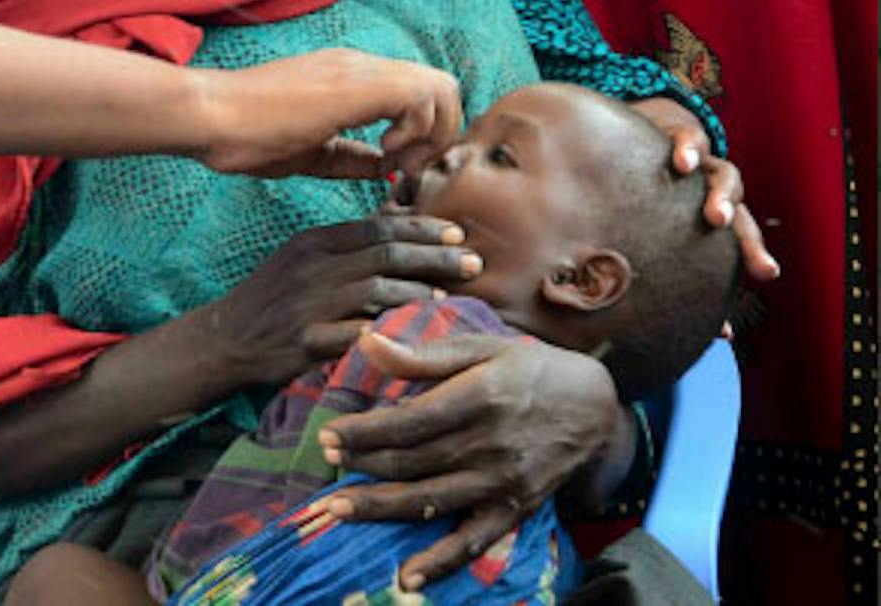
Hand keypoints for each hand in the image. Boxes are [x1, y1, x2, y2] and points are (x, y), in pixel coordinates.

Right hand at [195, 215, 481, 388]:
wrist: (225, 337)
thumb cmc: (272, 297)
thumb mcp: (301, 259)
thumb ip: (345, 246)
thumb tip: (398, 226)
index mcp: (314, 242)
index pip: (377, 227)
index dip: (422, 228)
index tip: (457, 232)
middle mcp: (313, 267)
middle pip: (386, 255)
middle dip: (437, 257)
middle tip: (473, 262)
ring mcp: (309, 304)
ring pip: (378, 291)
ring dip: (421, 294)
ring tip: (451, 298)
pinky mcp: (307, 341)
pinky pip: (359, 334)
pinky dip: (392, 332)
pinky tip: (416, 334)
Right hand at [204, 49, 462, 180]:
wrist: (210, 116)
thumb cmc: (246, 135)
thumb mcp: (311, 152)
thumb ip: (352, 158)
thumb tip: (388, 170)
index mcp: (350, 77)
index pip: (418, 92)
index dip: (423, 135)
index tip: (396, 168)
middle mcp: (361, 65)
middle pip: (443, 85)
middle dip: (440, 134)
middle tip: (407, 168)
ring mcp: (360, 70)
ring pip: (442, 86)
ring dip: (432, 133)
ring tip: (398, 162)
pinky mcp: (356, 84)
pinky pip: (421, 96)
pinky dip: (417, 131)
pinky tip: (385, 151)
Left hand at [312, 333, 620, 590]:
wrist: (595, 406)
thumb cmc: (529, 368)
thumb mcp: (481, 346)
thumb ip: (423, 353)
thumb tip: (368, 341)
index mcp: (479, 397)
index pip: (407, 421)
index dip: (363, 431)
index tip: (328, 434)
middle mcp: (489, 444)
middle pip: (412, 462)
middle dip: (362, 465)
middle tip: (325, 463)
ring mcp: (502, 482)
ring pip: (429, 501)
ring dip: (380, 508)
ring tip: (337, 509)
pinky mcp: (514, 509)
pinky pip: (473, 542)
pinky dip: (440, 562)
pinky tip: (406, 577)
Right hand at [629, 97, 778, 284]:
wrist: (638, 133)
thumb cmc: (653, 194)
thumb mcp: (667, 231)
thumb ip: (687, 275)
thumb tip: (720, 335)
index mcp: (716, 213)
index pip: (743, 237)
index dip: (754, 258)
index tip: (765, 279)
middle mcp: (715, 188)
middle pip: (741, 211)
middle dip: (747, 238)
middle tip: (754, 264)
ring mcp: (700, 163)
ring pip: (725, 176)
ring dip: (722, 196)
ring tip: (714, 218)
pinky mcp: (675, 136)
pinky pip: (688, 141)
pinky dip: (690, 151)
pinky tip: (681, 165)